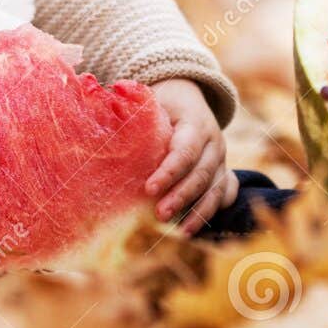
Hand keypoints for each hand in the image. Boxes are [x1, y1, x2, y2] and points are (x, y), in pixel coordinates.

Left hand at [144, 78, 238, 235]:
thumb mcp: (151, 101)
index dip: (169, 172)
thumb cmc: (164, 102)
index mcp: (195, 122)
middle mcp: (214, 141)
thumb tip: (101, 126)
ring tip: (181, 232)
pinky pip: (225, 193)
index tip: (148, 189)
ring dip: (199, 211)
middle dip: (182, 196)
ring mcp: (222, 158)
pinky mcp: (224, 171)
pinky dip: (213, 211)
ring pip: (217, 188)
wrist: (188, 95)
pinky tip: (196, 227)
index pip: (185, 150)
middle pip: (202, 173)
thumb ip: (134, 115)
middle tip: (160, 215)